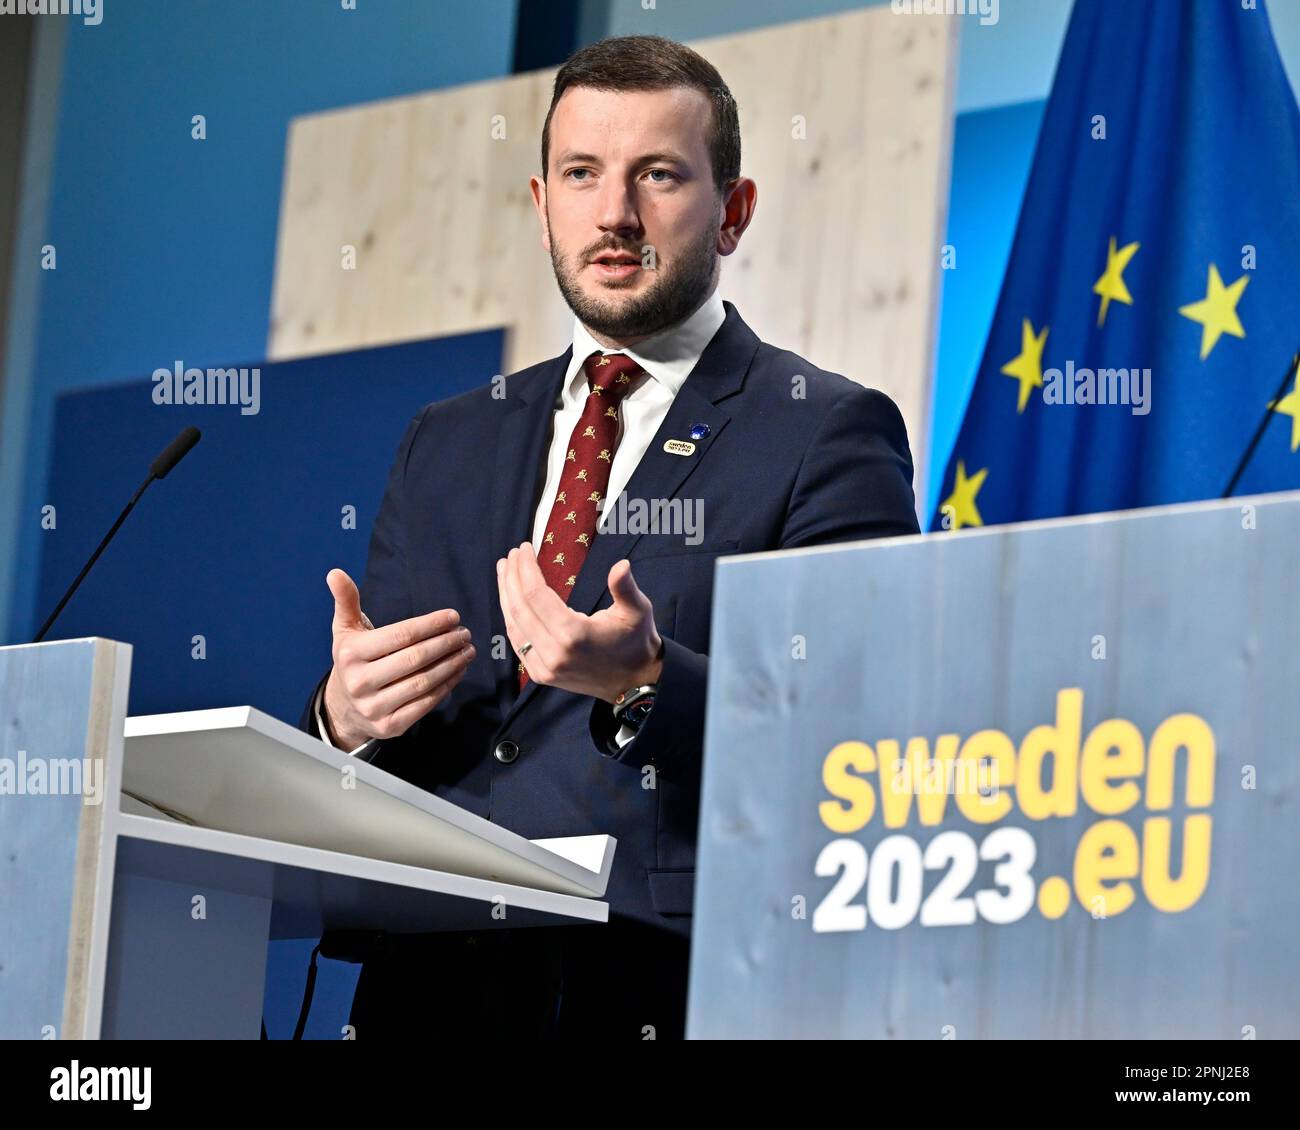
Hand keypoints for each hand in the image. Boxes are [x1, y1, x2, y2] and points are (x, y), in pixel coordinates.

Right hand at [321, 568, 473, 747]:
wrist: (344, 708)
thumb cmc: (353, 660)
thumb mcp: (345, 630)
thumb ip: (346, 601)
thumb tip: (335, 573)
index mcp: (352, 654)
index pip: (401, 635)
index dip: (430, 625)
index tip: (453, 616)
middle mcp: (361, 682)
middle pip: (415, 659)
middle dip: (446, 643)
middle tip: (464, 633)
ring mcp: (375, 707)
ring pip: (424, 682)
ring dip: (452, 664)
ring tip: (467, 650)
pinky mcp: (390, 727)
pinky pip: (425, 704)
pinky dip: (447, 686)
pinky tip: (458, 671)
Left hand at [497, 542, 662, 702]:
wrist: (634, 682)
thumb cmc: (636, 642)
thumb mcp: (638, 611)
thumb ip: (625, 587)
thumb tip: (621, 565)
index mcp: (573, 634)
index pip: (535, 594)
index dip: (525, 568)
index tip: (524, 548)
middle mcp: (553, 652)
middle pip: (519, 607)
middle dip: (511, 577)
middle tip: (511, 554)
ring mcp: (544, 667)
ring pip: (512, 625)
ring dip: (505, 595)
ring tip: (504, 571)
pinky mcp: (541, 674)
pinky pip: (517, 642)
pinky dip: (510, 618)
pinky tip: (509, 600)